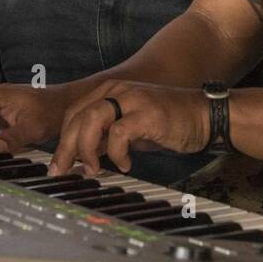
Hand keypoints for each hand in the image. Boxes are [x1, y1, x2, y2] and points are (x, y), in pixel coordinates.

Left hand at [50, 80, 211, 176]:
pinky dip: (116, 153)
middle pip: (77, 117)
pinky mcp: (146, 113)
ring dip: (86, 149)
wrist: (203, 116)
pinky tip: (126, 164)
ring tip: (93, 168)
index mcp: (109, 91)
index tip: (59, 163)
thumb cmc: (168, 123)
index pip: (74, 113)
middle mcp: (117, 90)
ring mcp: (131, 100)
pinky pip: (118, 134)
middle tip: (61, 171)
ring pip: (91, 121)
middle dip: (65, 148)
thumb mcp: (129, 129)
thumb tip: (82, 156)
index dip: (63, 139)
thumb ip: (105, 137)